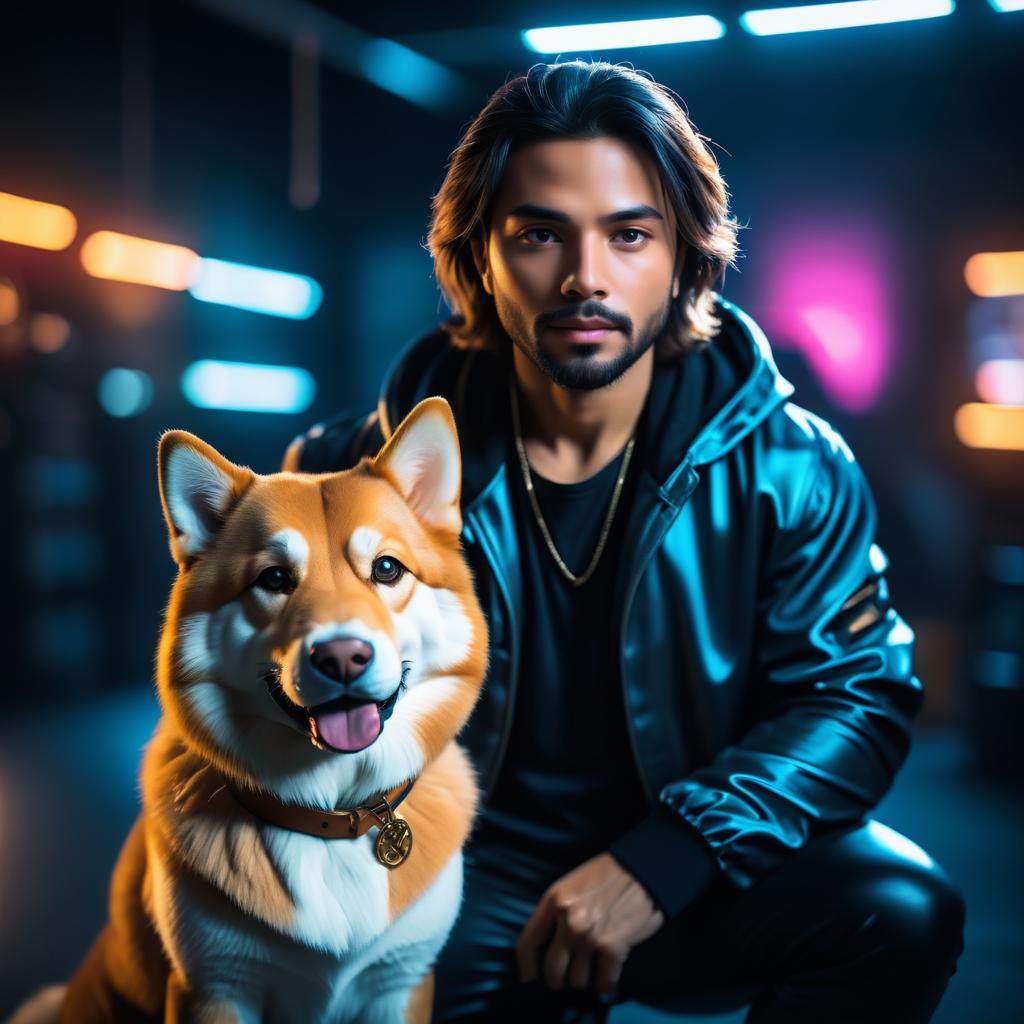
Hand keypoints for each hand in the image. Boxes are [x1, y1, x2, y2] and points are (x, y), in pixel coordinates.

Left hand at [516, 852, 664, 993]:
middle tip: (567, 978)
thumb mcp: (572, 884)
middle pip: (552, 970)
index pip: (527, 943)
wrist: (643, 869)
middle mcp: (567, 920)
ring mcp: (588, 936)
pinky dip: (606, 983)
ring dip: (586, 979)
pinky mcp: (612, 948)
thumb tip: (549, 942)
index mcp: (554, 900)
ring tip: (593, 969)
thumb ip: (558, 910)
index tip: (529, 977)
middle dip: (558, 980)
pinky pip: (603, 983)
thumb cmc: (609, 874)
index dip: (526, 966)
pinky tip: (609, 975)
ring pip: (578, 981)